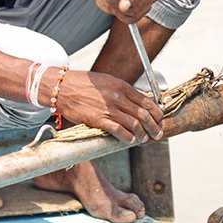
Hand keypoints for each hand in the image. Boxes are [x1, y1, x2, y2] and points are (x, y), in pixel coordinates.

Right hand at [50, 69, 164, 142]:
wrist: (62, 87)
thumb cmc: (83, 84)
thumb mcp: (107, 82)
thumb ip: (122, 91)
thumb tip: (137, 102)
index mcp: (121, 86)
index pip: (147, 101)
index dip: (157, 113)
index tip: (160, 120)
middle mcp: (117, 96)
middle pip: (144, 114)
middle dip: (154, 127)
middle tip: (157, 134)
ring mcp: (108, 108)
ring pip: (134, 124)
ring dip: (142, 135)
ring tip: (144, 139)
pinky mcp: (98, 119)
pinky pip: (119, 131)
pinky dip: (128, 137)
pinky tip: (130, 140)